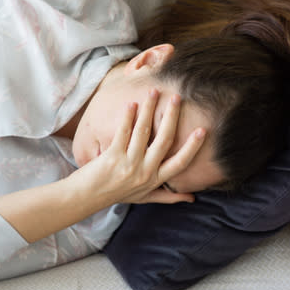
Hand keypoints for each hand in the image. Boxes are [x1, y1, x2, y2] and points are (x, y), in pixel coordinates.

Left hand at [73, 89, 205, 205]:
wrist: (86, 197)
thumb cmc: (115, 194)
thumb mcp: (144, 198)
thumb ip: (167, 196)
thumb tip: (191, 198)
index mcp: (154, 180)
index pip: (180, 162)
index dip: (192, 146)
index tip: (203, 130)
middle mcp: (144, 172)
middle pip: (164, 141)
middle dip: (172, 117)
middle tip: (177, 97)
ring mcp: (128, 164)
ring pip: (143, 132)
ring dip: (149, 109)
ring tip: (154, 92)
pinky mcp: (112, 157)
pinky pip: (123, 133)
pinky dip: (128, 117)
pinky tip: (131, 104)